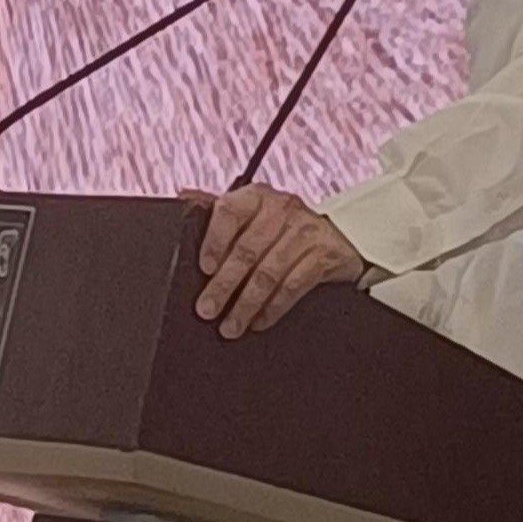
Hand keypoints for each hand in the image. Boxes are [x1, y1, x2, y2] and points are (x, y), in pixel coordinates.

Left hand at [181, 181, 365, 339]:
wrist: (339, 235)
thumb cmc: (283, 227)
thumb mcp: (253, 212)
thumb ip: (221, 210)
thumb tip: (183, 197)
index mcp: (257, 196)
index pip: (230, 212)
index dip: (214, 240)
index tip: (204, 268)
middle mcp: (281, 208)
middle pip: (247, 249)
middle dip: (224, 284)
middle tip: (207, 309)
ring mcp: (304, 231)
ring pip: (268, 272)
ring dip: (246, 303)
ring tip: (230, 325)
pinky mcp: (323, 255)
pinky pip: (293, 285)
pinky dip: (274, 307)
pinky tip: (259, 321)